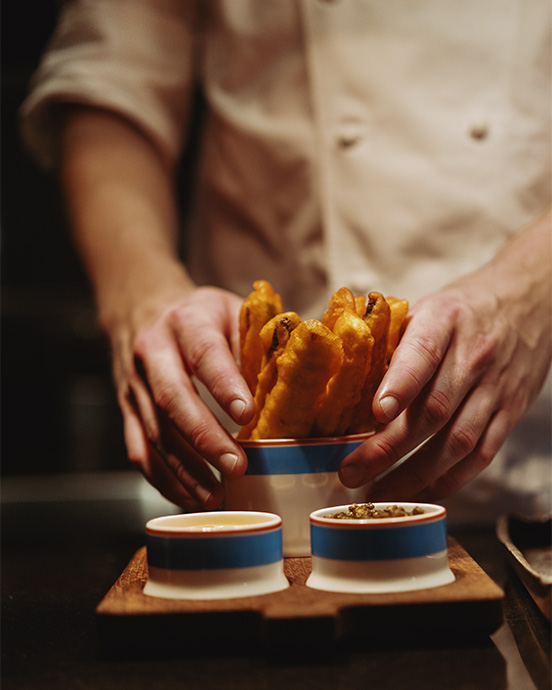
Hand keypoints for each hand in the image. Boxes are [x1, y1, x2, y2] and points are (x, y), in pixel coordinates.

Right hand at [110, 285, 254, 510]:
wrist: (141, 310)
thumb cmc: (200, 316)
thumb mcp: (231, 310)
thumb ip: (258, 340)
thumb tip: (300, 377)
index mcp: (187, 322)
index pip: (206, 353)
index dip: (225, 385)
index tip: (249, 415)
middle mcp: (154, 352)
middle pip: (172, 399)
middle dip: (205, 438)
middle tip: (236, 468)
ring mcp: (134, 384)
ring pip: (153, 432)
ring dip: (184, 469)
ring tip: (216, 496)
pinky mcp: (126, 410)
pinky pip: (138, 450)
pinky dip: (163, 479)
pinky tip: (189, 497)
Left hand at [339, 211, 551, 500]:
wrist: (530, 302)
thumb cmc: (464, 309)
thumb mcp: (427, 307)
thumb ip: (393, 339)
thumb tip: (342, 374)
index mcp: (444, 320)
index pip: (422, 354)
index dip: (399, 385)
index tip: (375, 413)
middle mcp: (473, 356)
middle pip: (433, 410)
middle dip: (389, 448)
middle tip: (351, 472)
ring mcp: (495, 388)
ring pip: (456, 441)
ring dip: (415, 475)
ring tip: (378, 494)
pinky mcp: (510, 412)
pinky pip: (481, 454)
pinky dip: (450, 479)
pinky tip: (421, 493)